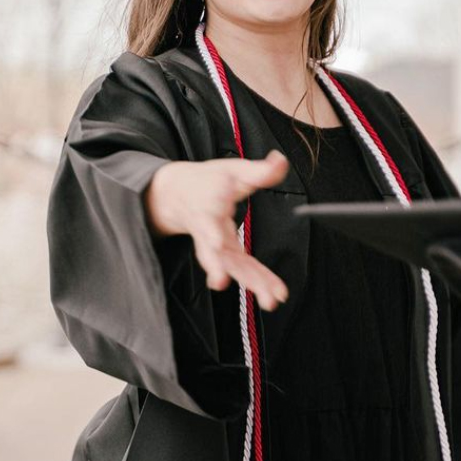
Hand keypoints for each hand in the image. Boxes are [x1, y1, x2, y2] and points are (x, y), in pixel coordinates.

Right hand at [145, 150, 290, 311]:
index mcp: (207, 205)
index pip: (207, 219)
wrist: (180, 195)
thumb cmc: (209, 181)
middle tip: (239, 285)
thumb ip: (258, 170)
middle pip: (216, 252)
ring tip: (270, 300)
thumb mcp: (232, 170)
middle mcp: (207, 230)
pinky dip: (256, 281)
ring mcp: (214, 245)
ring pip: (230, 267)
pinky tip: (270, 295)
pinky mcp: (224, 254)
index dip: (210, 232)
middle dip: (226, 269)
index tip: (215, 243)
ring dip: (250, 282)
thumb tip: (281, 160)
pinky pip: (241, 269)